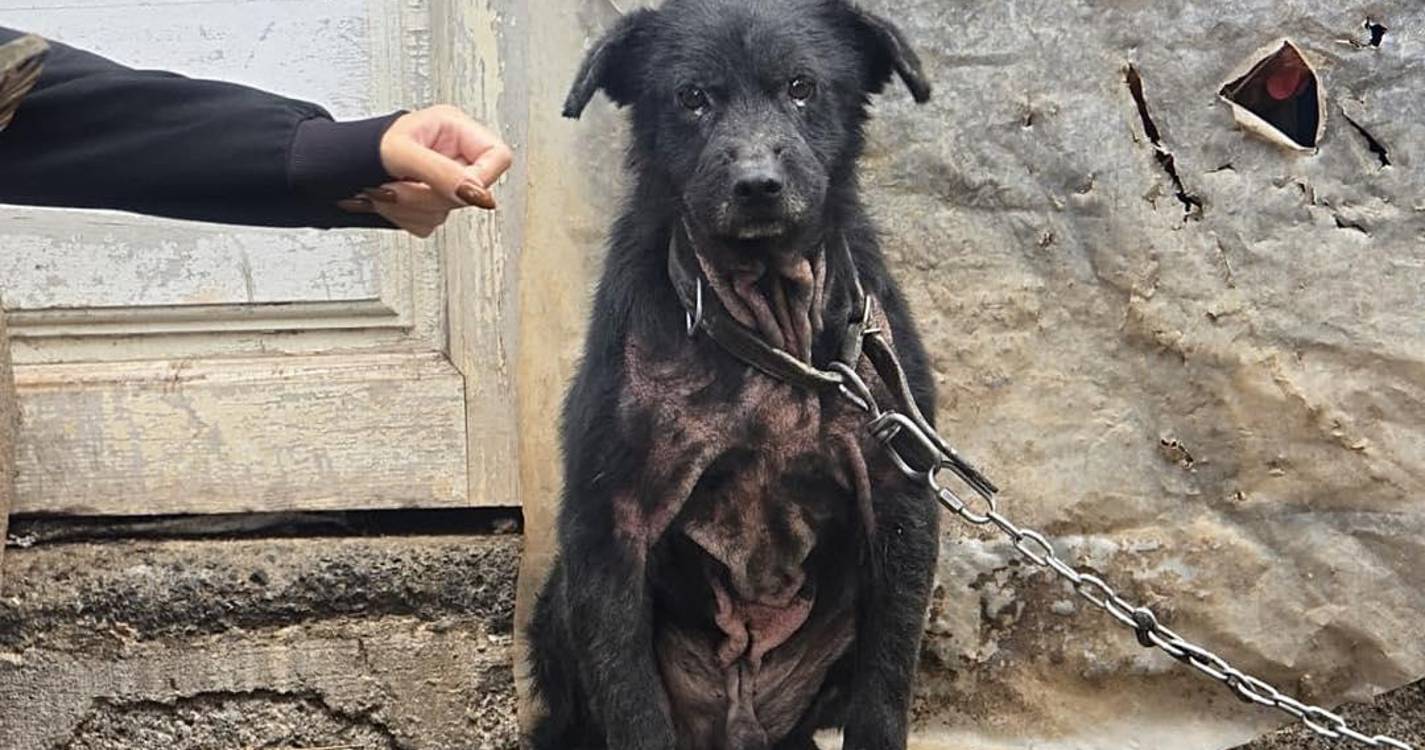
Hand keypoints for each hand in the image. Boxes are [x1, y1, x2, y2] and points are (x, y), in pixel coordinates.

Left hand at [339, 105, 513, 236]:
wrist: (331, 167)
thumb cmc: (361, 146)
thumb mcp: (403, 153)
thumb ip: (442, 173)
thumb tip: (478, 195)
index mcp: (454, 128)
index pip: (497, 157)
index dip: (481, 178)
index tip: (458, 190)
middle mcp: (452, 153)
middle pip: (470, 191)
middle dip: (430, 196)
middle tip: (401, 187)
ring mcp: (442, 179)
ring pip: (449, 211)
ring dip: (414, 209)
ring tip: (387, 191)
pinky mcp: (430, 201)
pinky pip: (433, 223)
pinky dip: (408, 218)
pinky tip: (391, 202)